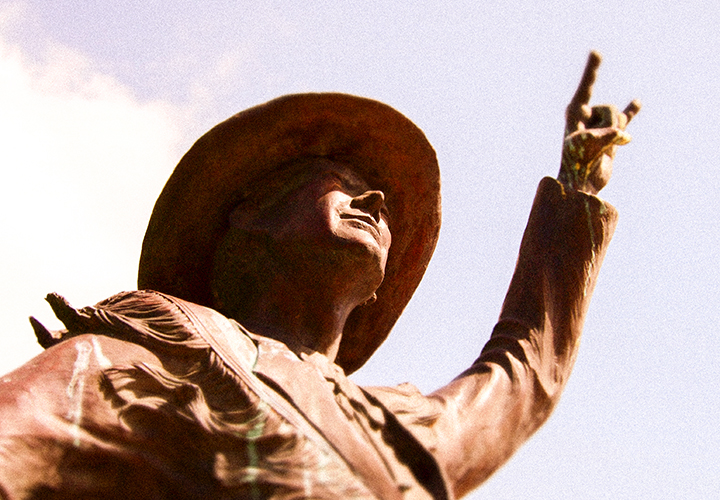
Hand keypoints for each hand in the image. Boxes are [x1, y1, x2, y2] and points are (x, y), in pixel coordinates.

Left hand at [558, 51, 640, 194]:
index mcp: (575, 112)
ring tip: (602, 148)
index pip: (586, 86)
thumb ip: (606, 134)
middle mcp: (587, 114)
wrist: (581, 184)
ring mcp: (599, 123)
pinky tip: (637, 102)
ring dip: (616, 134)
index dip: (592, 69)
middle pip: (610, 108)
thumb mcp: (588, 144)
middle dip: (610, 125)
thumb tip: (622, 136)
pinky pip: (625, 119)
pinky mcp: (610, 134)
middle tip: (595, 143)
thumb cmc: (577, 163)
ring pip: (619, 118)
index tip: (596, 52)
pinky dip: (631, 112)